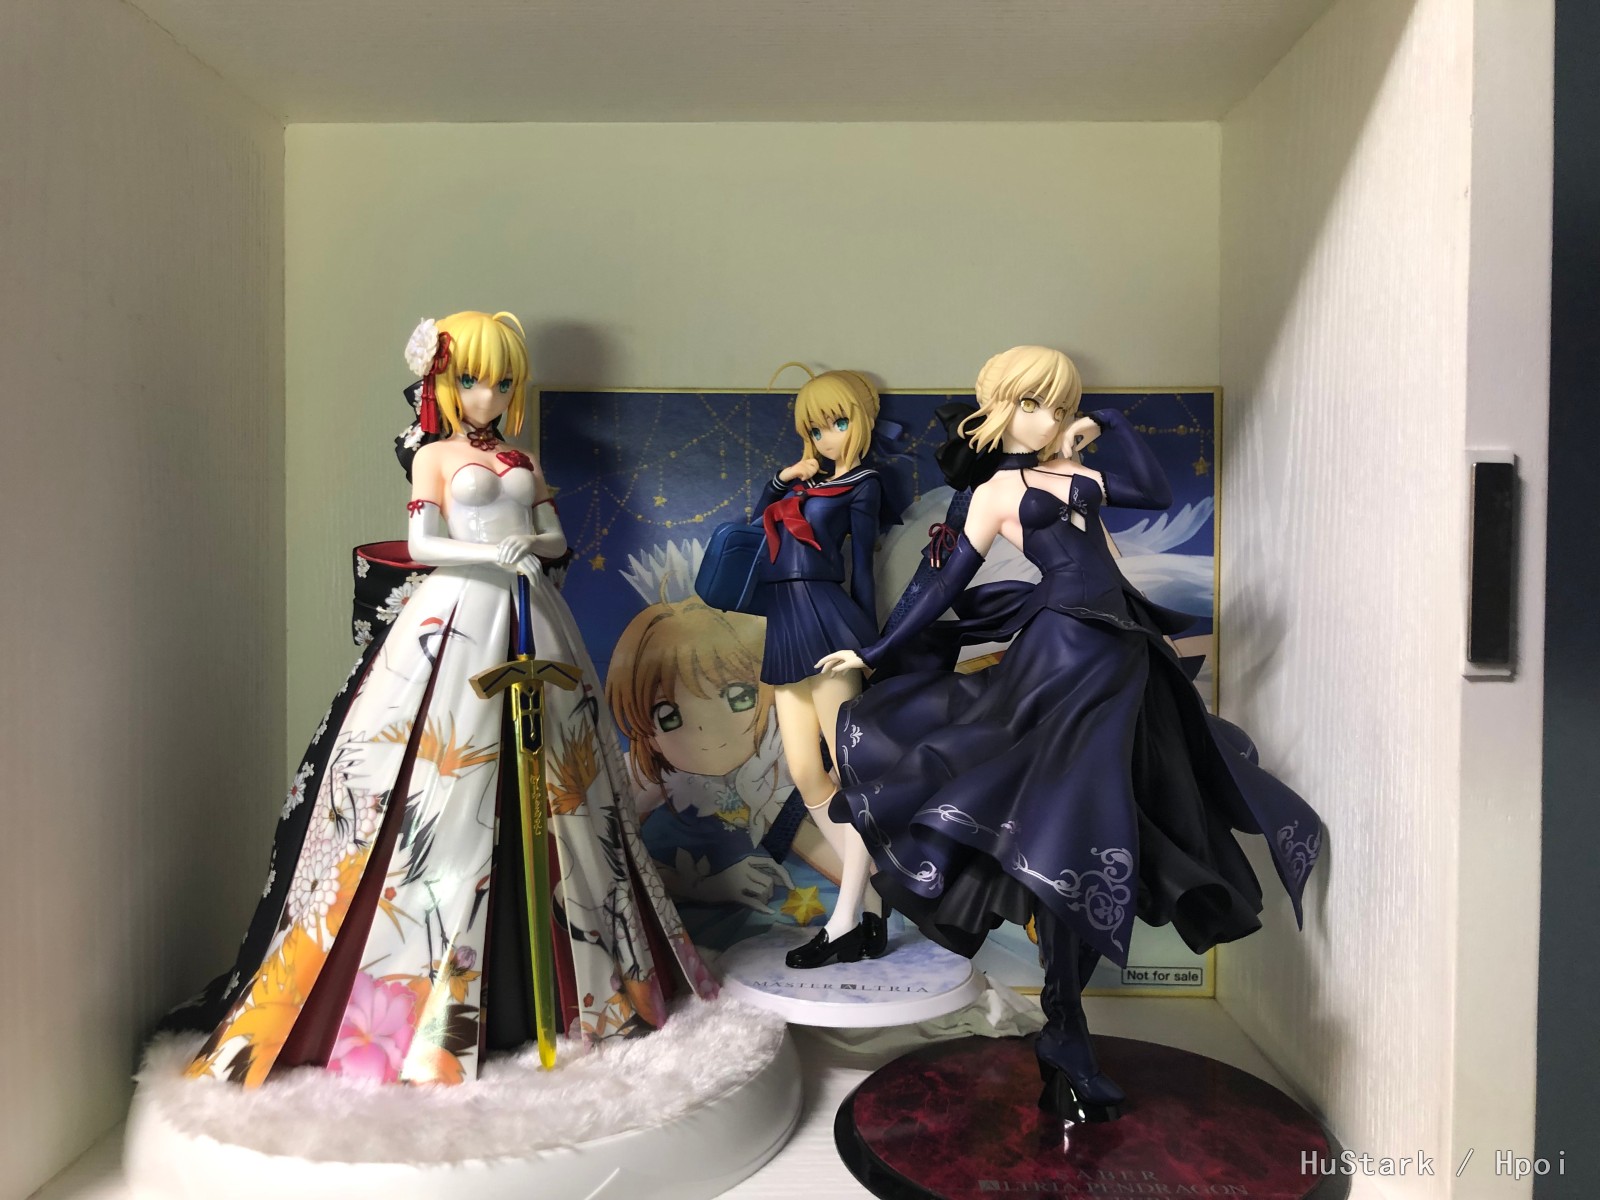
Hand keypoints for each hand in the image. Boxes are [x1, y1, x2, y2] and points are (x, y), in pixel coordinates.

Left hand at [496, 533, 540, 568]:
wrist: (533, 541)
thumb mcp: (513, 542)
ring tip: (506, 563)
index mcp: (510, 537)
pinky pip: (519, 552)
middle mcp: (515, 538)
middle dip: (503, 555)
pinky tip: (512, 562)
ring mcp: (521, 542)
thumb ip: (505, 544)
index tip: (497, 559)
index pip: (503, 545)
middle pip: (507, 547)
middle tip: (501, 562)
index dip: (500, 552)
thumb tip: (497, 546)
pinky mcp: (526, 546)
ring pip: (512, 550)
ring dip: (508, 557)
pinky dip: (515, 557)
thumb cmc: (521, 543)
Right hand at [672, 850, 793, 911]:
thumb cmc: (718, 873)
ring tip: (759, 900)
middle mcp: (743, 867)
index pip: (770, 863)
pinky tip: (769, 912)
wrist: (697, 882)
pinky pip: (753, 902)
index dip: (783, 874)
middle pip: (768, 881)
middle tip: (766, 895)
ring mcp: (738, 881)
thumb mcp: (737, 865)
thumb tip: (777, 879)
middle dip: (771, 891)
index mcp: (745, 858)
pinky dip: (763, 908)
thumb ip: (754, 869)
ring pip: (763, 891)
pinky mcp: (734, 894)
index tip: (791, 885)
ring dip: (765, 898)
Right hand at [778, 458, 820, 483]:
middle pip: (814, 468)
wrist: (786, 474)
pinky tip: (802, 479)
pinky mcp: (797, 469)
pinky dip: (804, 477)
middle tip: (807, 476)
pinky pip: (805, 473)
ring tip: (803, 477)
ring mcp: (800, 465)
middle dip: (812, 474)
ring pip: (810, 472)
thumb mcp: (804, 470)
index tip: (813, 472)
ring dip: (808, 477)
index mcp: (805, 461)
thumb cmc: (796, 473)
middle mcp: (803, 462)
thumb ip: (810, 469)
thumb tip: (818, 471)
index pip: (815, 461)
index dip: (816, 467)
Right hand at [815, 649, 866, 676]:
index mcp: (839, 654)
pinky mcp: (850, 661)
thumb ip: (840, 667)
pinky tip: (842, 674)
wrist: (868, 657)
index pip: (828, 658)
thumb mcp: (849, 664)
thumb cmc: (858, 660)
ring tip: (831, 677)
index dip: (821, 662)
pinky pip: (843, 665)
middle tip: (822, 673)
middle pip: (831, 661)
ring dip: (833, 670)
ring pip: (837, 664)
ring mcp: (845, 658)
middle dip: (826, 667)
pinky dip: (841, 670)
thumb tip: (833, 670)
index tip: (816, 667)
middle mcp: (841, 655)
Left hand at [1063, 415, 1100, 457]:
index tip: (1067, 455)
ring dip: (1066, 445)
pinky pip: (1070, 432)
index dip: (1065, 448)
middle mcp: (1071, 428)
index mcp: (1073, 431)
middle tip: (1067, 456)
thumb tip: (1076, 449)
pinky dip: (1070, 439)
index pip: (1065, 440)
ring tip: (1069, 453)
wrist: (1101, 421)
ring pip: (1065, 436)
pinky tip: (1072, 445)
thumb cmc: (1094, 429)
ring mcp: (1073, 425)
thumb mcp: (1088, 439)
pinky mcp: (1076, 424)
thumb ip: (1081, 444)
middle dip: (1064, 448)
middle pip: (1063, 438)